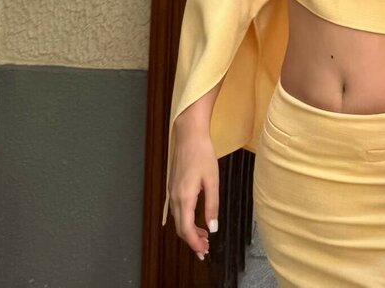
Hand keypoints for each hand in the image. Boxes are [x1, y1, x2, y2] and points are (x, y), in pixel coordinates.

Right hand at [168, 128, 219, 260]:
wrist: (189, 135)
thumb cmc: (202, 154)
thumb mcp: (212, 180)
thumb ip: (212, 205)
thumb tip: (212, 227)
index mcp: (184, 198)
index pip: (186, 230)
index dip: (195, 243)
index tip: (204, 251)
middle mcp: (175, 198)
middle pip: (180, 228)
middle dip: (192, 241)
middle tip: (205, 248)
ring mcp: (172, 192)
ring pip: (178, 219)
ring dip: (189, 231)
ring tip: (203, 236)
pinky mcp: (173, 187)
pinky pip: (177, 210)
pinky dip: (185, 220)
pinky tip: (195, 219)